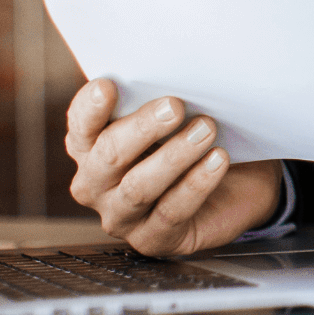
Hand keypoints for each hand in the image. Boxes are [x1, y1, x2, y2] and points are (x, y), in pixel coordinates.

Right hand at [62, 78, 285, 257]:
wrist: (233, 186)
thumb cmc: (190, 141)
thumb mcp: (172, 119)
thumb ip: (156, 102)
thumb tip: (166, 74)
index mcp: (90, 147)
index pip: (80, 125)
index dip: (91, 107)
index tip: (109, 85)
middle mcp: (95, 184)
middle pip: (108, 156)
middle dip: (141, 128)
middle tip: (175, 105)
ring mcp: (120, 216)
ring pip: (138, 188)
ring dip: (174, 156)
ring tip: (206, 129)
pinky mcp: (152, 239)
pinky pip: (172, 212)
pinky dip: (196, 184)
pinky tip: (217, 160)